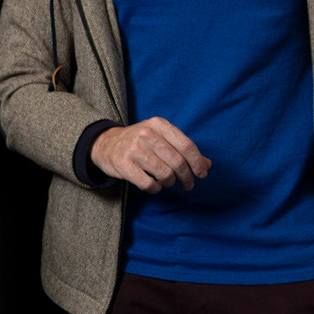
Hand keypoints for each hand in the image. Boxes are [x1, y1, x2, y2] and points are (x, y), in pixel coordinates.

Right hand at [90, 118, 209, 192]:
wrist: (105, 144)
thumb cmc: (140, 142)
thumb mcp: (161, 138)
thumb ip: (183, 149)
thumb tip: (207, 165)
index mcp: (158, 124)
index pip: (186, 145)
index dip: (198, 162)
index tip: (202, 174)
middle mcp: (146, 134)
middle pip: (178, 162)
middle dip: (187, 177)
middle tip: (188, 184)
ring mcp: (134, 150)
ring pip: (165, 175)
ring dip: (170, 182)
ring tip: (168, 181)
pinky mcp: (124, 165)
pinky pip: (149, 184)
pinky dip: (156, 188)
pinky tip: (154, 185)